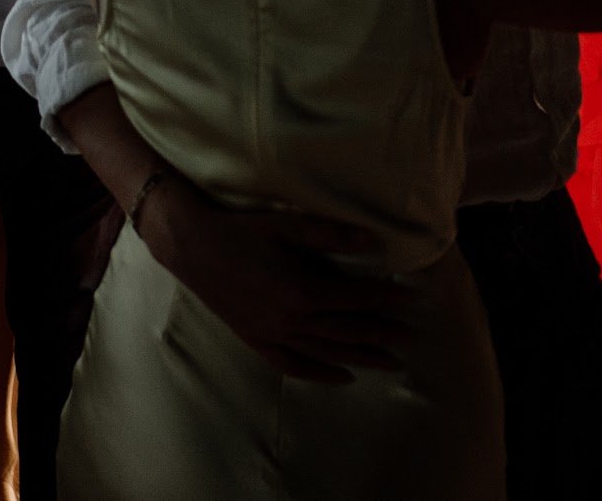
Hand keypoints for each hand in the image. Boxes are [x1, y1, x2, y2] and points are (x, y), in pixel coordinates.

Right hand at [140, 176, 409, 381]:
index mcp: (303, 289)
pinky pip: (294, 365)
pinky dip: (320, 374)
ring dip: (362, 357)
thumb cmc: (242, 229)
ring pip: (328, 352)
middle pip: (348, 330)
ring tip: (390, 363)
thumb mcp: (290, 224)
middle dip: (382, 334)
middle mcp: (292, 318)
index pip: (357, 298)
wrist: (191, 245)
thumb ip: (333, 235)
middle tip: (410, 337)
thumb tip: (375, 242)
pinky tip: (343, 378)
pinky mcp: (257, 340)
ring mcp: (274, 333)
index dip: (386, 299)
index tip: (410, 300)